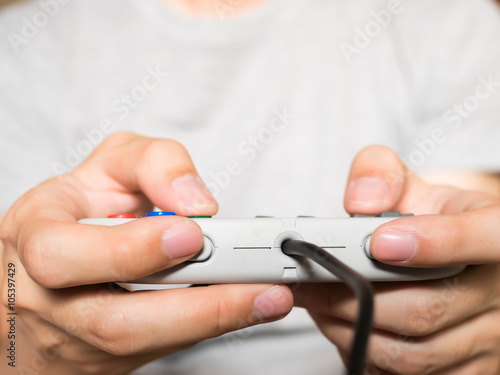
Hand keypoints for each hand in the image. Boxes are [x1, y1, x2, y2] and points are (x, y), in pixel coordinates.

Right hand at [0, 132, 292, 374]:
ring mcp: (76, 338)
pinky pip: (158, 349)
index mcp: (36, 238)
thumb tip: (196, 202)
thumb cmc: (77, 211)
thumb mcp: (110, 165)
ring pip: (140, 347)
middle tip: (257, 283)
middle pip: (113, 322)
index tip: (193, 233)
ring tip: (270, 299)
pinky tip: (245, 307)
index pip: (62, 254)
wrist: (50, 267)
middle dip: (194, 306)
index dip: (130, 249)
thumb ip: (153, 163)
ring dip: (212, 322)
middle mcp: (48, 300)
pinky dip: (206, 327)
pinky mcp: (105, 357)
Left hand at [293, 145, 499, 374]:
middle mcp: (498, 292)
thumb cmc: (427, 218)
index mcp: (493, 234)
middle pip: (427, 308)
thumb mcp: (408, 183)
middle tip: (313, 279)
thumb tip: (361, 202)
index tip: (378, 242)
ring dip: (350, 329)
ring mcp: (485, 338)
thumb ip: (380, 175)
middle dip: (355, 296)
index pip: (485, 239)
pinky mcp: (464, 369)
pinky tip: (342, 326)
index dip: (433, 243)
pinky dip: (363, 352)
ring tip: (318, 301)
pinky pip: (406, 374)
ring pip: (412, 352)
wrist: (449, 251)